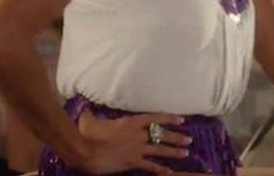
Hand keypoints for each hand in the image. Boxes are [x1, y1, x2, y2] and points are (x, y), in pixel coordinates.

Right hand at [72, 109, 191, 173]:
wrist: (84, 151)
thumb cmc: (87, 134)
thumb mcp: (91, 119)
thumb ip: (92, 111)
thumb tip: (85, 104)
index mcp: (131, 122)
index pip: (155, 118)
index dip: (169, 119)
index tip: (182, 120)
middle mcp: (138, 134)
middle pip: (162, 134)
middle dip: (177, 137)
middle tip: (189, 139)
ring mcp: (137, 149)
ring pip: (160, 149)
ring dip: (174, 152)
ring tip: (185, 153)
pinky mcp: (133, 162)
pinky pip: (150, 166)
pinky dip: (160, 169)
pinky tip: (169, 172)